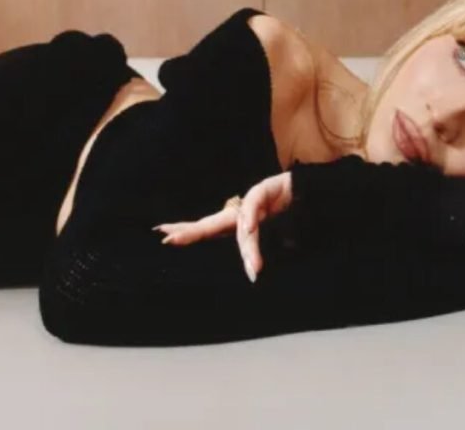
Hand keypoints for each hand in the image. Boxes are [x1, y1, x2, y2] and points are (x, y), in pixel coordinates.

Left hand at [154, 172, 292, 282]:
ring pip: (240, 228)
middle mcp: (236, 214)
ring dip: (246, 250)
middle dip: (190, 233)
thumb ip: (256, 248)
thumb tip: (253, 275)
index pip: (204, 229)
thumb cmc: (280, 213)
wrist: (302, 190)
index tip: (162, 236)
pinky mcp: (263, 191)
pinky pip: (255, 207)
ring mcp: (249, 202)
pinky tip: (249, 228)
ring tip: (248, 268)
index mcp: (232, 224)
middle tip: (168, 239)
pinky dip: (252, 219)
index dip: (185, 232)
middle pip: (209, 225)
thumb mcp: (265, 234)